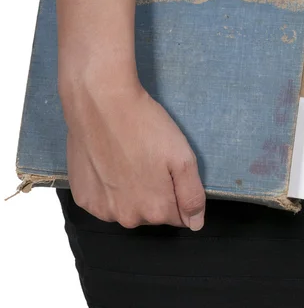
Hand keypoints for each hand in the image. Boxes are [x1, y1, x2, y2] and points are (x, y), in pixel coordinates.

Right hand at [61, 76, 205, 230]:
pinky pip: (104, 201)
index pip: (178, 217)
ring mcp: (102, 209)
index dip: (177, 193)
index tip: (169, 170)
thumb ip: (192, 196)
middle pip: (151, 214)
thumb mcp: (183, 158)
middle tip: (149, 161)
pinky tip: (109, 164)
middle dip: (155, 193)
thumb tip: (196, 224)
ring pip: (127, 209)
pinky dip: (108, 188)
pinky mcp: (83, 197)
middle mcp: (128, 218)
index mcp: (156, 210)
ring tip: (128, 160)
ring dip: (131, 192)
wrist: (101, 104)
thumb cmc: (146, 127)